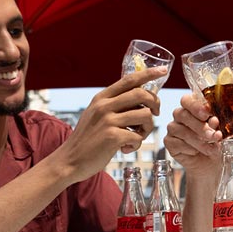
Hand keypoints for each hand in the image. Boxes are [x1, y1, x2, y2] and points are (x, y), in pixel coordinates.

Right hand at [54, 67, 164, 181]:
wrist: (69, 161)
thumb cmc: (87, 140)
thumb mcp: (95, 115)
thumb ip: (112, 105)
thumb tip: (139, 98)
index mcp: (101, 97)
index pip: (129, 79)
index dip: (148, 73)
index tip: (163, 70)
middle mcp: (104, 105)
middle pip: (142, 94)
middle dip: (155, 104)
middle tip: (154, 114)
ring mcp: (108, 121)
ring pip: (145, 115)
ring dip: (147, 128)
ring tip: (137, 137)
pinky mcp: (112, 137)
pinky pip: (138, 137)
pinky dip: (136, 145)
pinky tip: (126, 149)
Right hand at [164, 92, 224, 177]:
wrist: (212, 163)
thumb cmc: (217, 143)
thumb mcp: (222, 131)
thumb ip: (217, 124)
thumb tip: (214, 120)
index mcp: (193, 107)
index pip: (187, 100)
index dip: (196, 106)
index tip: (208, 114)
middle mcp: (180, 116)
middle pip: (182, 114)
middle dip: (200, 126)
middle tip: (214, 136)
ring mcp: (173, 129)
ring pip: (180, 130)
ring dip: (198, 140)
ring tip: (212, 148)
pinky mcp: (169, 142)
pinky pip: (175, 143)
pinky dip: (189, 148)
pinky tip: (197, 152)